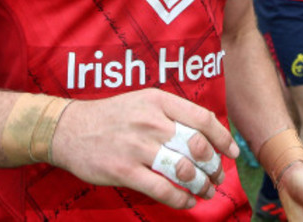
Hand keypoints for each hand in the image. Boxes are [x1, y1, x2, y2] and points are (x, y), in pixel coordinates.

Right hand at [51, 88, 238, 209]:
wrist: (70, 129)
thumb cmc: (112, 116)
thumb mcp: (142, 102)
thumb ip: (171, 113)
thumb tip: (206, 133)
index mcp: (157, 100)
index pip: (202, 118)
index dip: (223, 138)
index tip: (232, 152)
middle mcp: (149, 121)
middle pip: (197, 145)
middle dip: (214, 165)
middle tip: (217, 175)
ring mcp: (137, 146)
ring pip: (184, 170)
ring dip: (201, 185)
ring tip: (206, 190)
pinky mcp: (124, 171)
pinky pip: (163, 189)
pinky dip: (181, 200)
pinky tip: (187, 202)